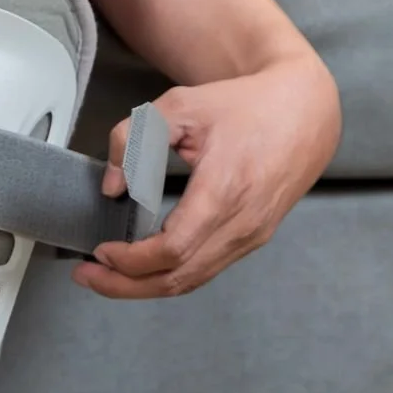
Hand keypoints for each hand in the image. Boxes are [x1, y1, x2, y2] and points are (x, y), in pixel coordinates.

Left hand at [75, 50, 341, 299]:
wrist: (305, 110)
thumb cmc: (245, 106)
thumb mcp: (179, 106)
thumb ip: (133, 140)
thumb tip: (112, 186)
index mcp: (225, 190)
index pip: (173, 249)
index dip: (131, 260)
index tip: (100, 251)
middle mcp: (243, 222)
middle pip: (178, 277)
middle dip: (125, 285)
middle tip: (88, 276)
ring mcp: (252, 235)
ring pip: (192, 280)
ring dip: (144, 286)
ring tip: (106, 277)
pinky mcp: (253, 238)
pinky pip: (206, 269)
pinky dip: (170, 275)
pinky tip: (143, 267)